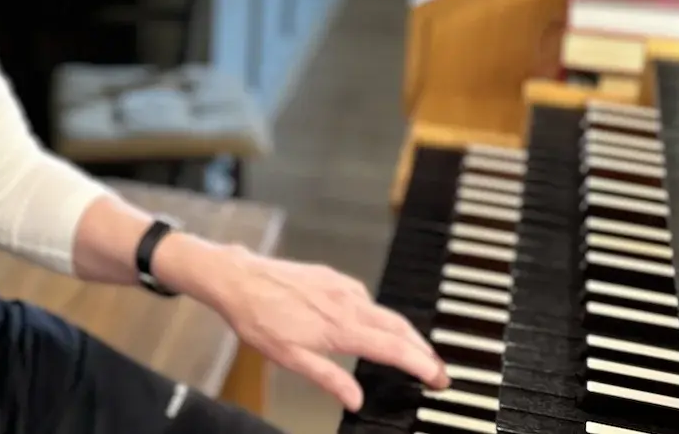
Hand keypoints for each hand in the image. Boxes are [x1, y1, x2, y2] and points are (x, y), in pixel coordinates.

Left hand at [194, 248, 448, 410]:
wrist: (238, 278)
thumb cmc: (259, 319)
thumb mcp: (290, 359)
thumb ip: (328, 378)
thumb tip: (355, 399)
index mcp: (341, 329)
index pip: (394, 349)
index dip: (422, 365)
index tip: (440, 379)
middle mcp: (349, 304)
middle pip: (400, 328)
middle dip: (423, 350)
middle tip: (438, 371)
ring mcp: (343, 287)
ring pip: (385, 312)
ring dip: (404, 333)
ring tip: (413, 352)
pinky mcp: (333, 277)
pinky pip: (366, 299)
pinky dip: (380, 316)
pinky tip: (373, 325)